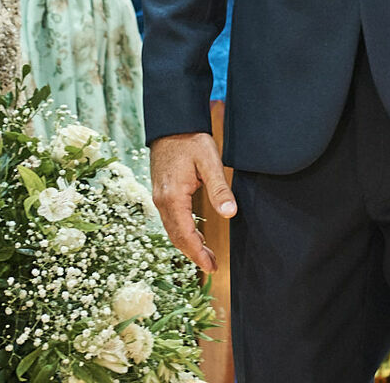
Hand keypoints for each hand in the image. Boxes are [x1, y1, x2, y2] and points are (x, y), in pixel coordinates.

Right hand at [150, 133, 234, 272]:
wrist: (172, 124)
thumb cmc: (191, 140)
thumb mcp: (210, 161)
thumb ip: (219, 188)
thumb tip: (230, 213)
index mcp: (173, 196)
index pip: (185, 234)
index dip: (198, 253)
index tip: (211, 267)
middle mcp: (162, 201)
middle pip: (176, 237)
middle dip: (193, 254)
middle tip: (212, 265)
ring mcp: (159, 197)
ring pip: (172, 230)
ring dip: (188, 245)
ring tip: (206, 255)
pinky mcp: (161, 193)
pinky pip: (170, 220)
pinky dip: (182, 232)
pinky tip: (195, 235)